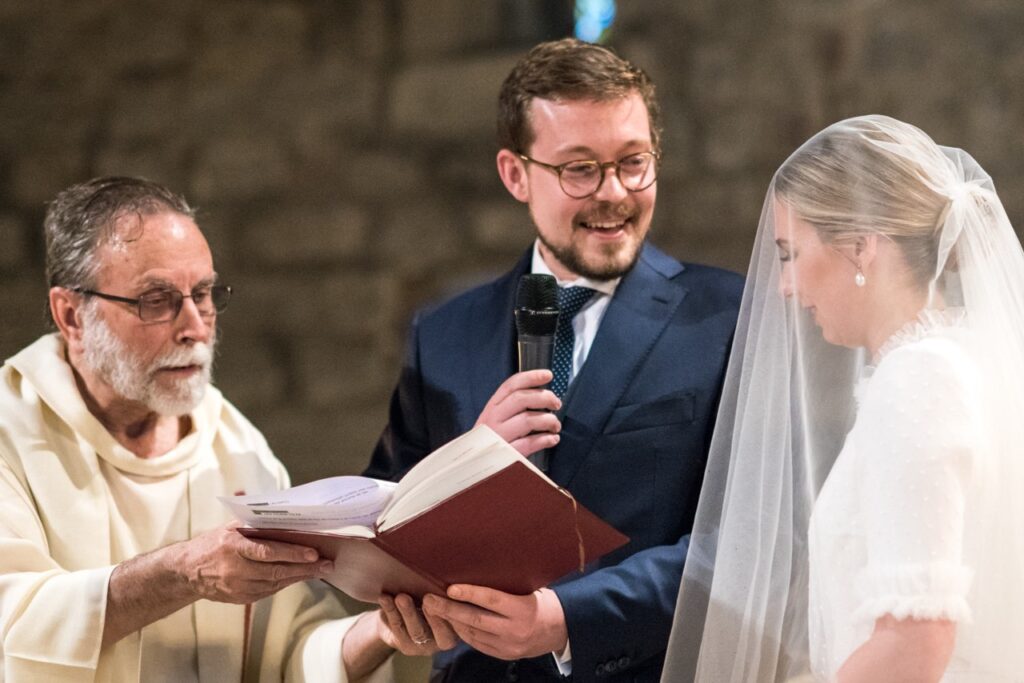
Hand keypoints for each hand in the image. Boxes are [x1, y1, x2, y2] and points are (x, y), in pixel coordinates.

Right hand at [177, 522, 331, 603]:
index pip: (267, 551)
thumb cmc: (214, 542)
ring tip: (320, 570)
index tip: (313, 552)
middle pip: (276, 570)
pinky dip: (285, 583)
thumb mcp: (229, 526)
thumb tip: (274, 505)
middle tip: (327, 564)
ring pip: (275, 583)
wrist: (187, 572)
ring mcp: (238, 587)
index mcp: (232, 546)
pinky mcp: (241, 598)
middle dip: (304, 568)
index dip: (291, 553)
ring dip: (300, 577)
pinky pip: (269, 591)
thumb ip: (252, 518)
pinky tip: (300, 576)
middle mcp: (235, 569)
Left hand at [376, 593, 458, 654]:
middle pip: (441, 632)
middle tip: (427, 599)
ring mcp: (424, 646)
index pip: (461, 624)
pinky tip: (385, 598)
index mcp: (459, 627)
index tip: (448, 595)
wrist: (401, 615)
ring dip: (408, 612)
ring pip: (417, 631)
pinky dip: (391, 611)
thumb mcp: (440, 595)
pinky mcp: (406, 646)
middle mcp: (444, 640)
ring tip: (402, 597)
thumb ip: (445, 591)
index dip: (454, 611)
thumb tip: (449, 569)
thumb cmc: (426, 597)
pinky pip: (398, 629)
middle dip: (433, 615)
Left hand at [422, 585, 567, 659]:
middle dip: (449, 610)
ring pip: (473, 634)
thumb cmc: (544, 602)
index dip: (469, 593)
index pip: (491, 600)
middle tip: (429, 600)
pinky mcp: (505, 655)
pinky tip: (453, 624)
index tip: (450, 588)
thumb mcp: (531, 589)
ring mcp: (509, 646)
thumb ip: (507, 586)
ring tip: (435, 610)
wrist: (562, 631)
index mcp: (523, 609)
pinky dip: (464, 633)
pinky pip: (478, 645)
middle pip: (475, 620)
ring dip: (452, 622)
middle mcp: (514, 630)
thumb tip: (479, 570)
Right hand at [475, 370, 561, 455]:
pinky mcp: (506, 455)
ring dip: (548, 420)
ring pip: (527, 420)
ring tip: (555, 425)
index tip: (548, 375)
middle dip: (544, 397)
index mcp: (491, 408)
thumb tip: (541, 393)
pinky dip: (545, 440)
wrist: (471, 469)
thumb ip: (512, 407)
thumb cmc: (489, 442)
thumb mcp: (494, 420)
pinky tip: (552, 439)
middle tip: (556, 403)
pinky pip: (530, 444)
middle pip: (521, 399)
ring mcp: (499, 437)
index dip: (531, 377)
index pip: (511, 385)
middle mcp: (493, 420)